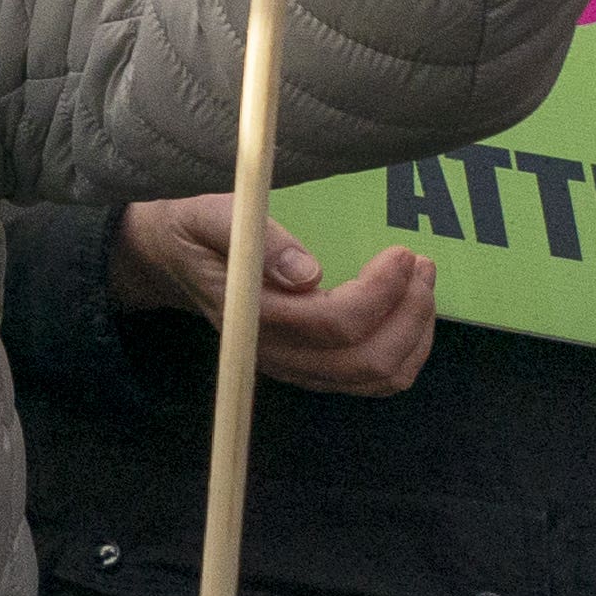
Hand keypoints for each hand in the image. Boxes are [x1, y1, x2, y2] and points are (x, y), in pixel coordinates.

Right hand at [110, 195, 438, 395]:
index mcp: (254, 317)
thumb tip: (308, 273)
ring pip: (378, 376)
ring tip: (422, 281)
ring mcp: (296, 369)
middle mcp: (276, 355)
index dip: (380, 293)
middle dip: (409, 314)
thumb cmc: (195, 230)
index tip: (400, 252)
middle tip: (421, 264)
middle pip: (366, 361)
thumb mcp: (214, 215)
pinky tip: (409, 312)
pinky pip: (374, 380)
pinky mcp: (311, 370)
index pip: (333, 324)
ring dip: (414, 333)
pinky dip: (406, 351)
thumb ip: (259, 238)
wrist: (173, 259)